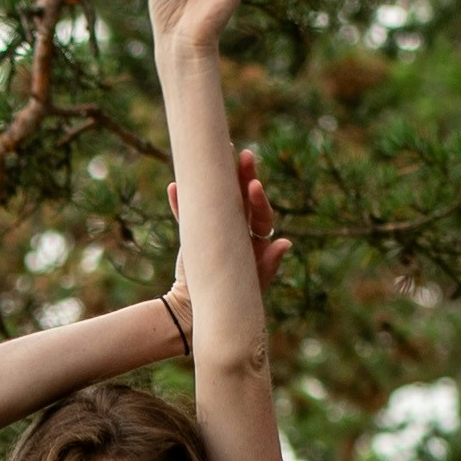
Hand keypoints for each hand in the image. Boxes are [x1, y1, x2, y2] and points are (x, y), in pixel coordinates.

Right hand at [167, 144, 288, 287]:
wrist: (201, 310)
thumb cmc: (233, 300)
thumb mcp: (253, 283)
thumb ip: (269, 264)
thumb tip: (285, 242)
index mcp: (256, 239)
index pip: (261, 214)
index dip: (259, 199)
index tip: (254, 185)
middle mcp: (239, 228)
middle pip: (242, 197)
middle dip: (244, 175)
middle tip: (244, 154)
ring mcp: (216, 228)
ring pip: (218, 197)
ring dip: (216, 176)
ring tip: (214, 151)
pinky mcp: (195, 232)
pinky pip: (188, 214)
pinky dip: (182, 201)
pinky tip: (175, 186)